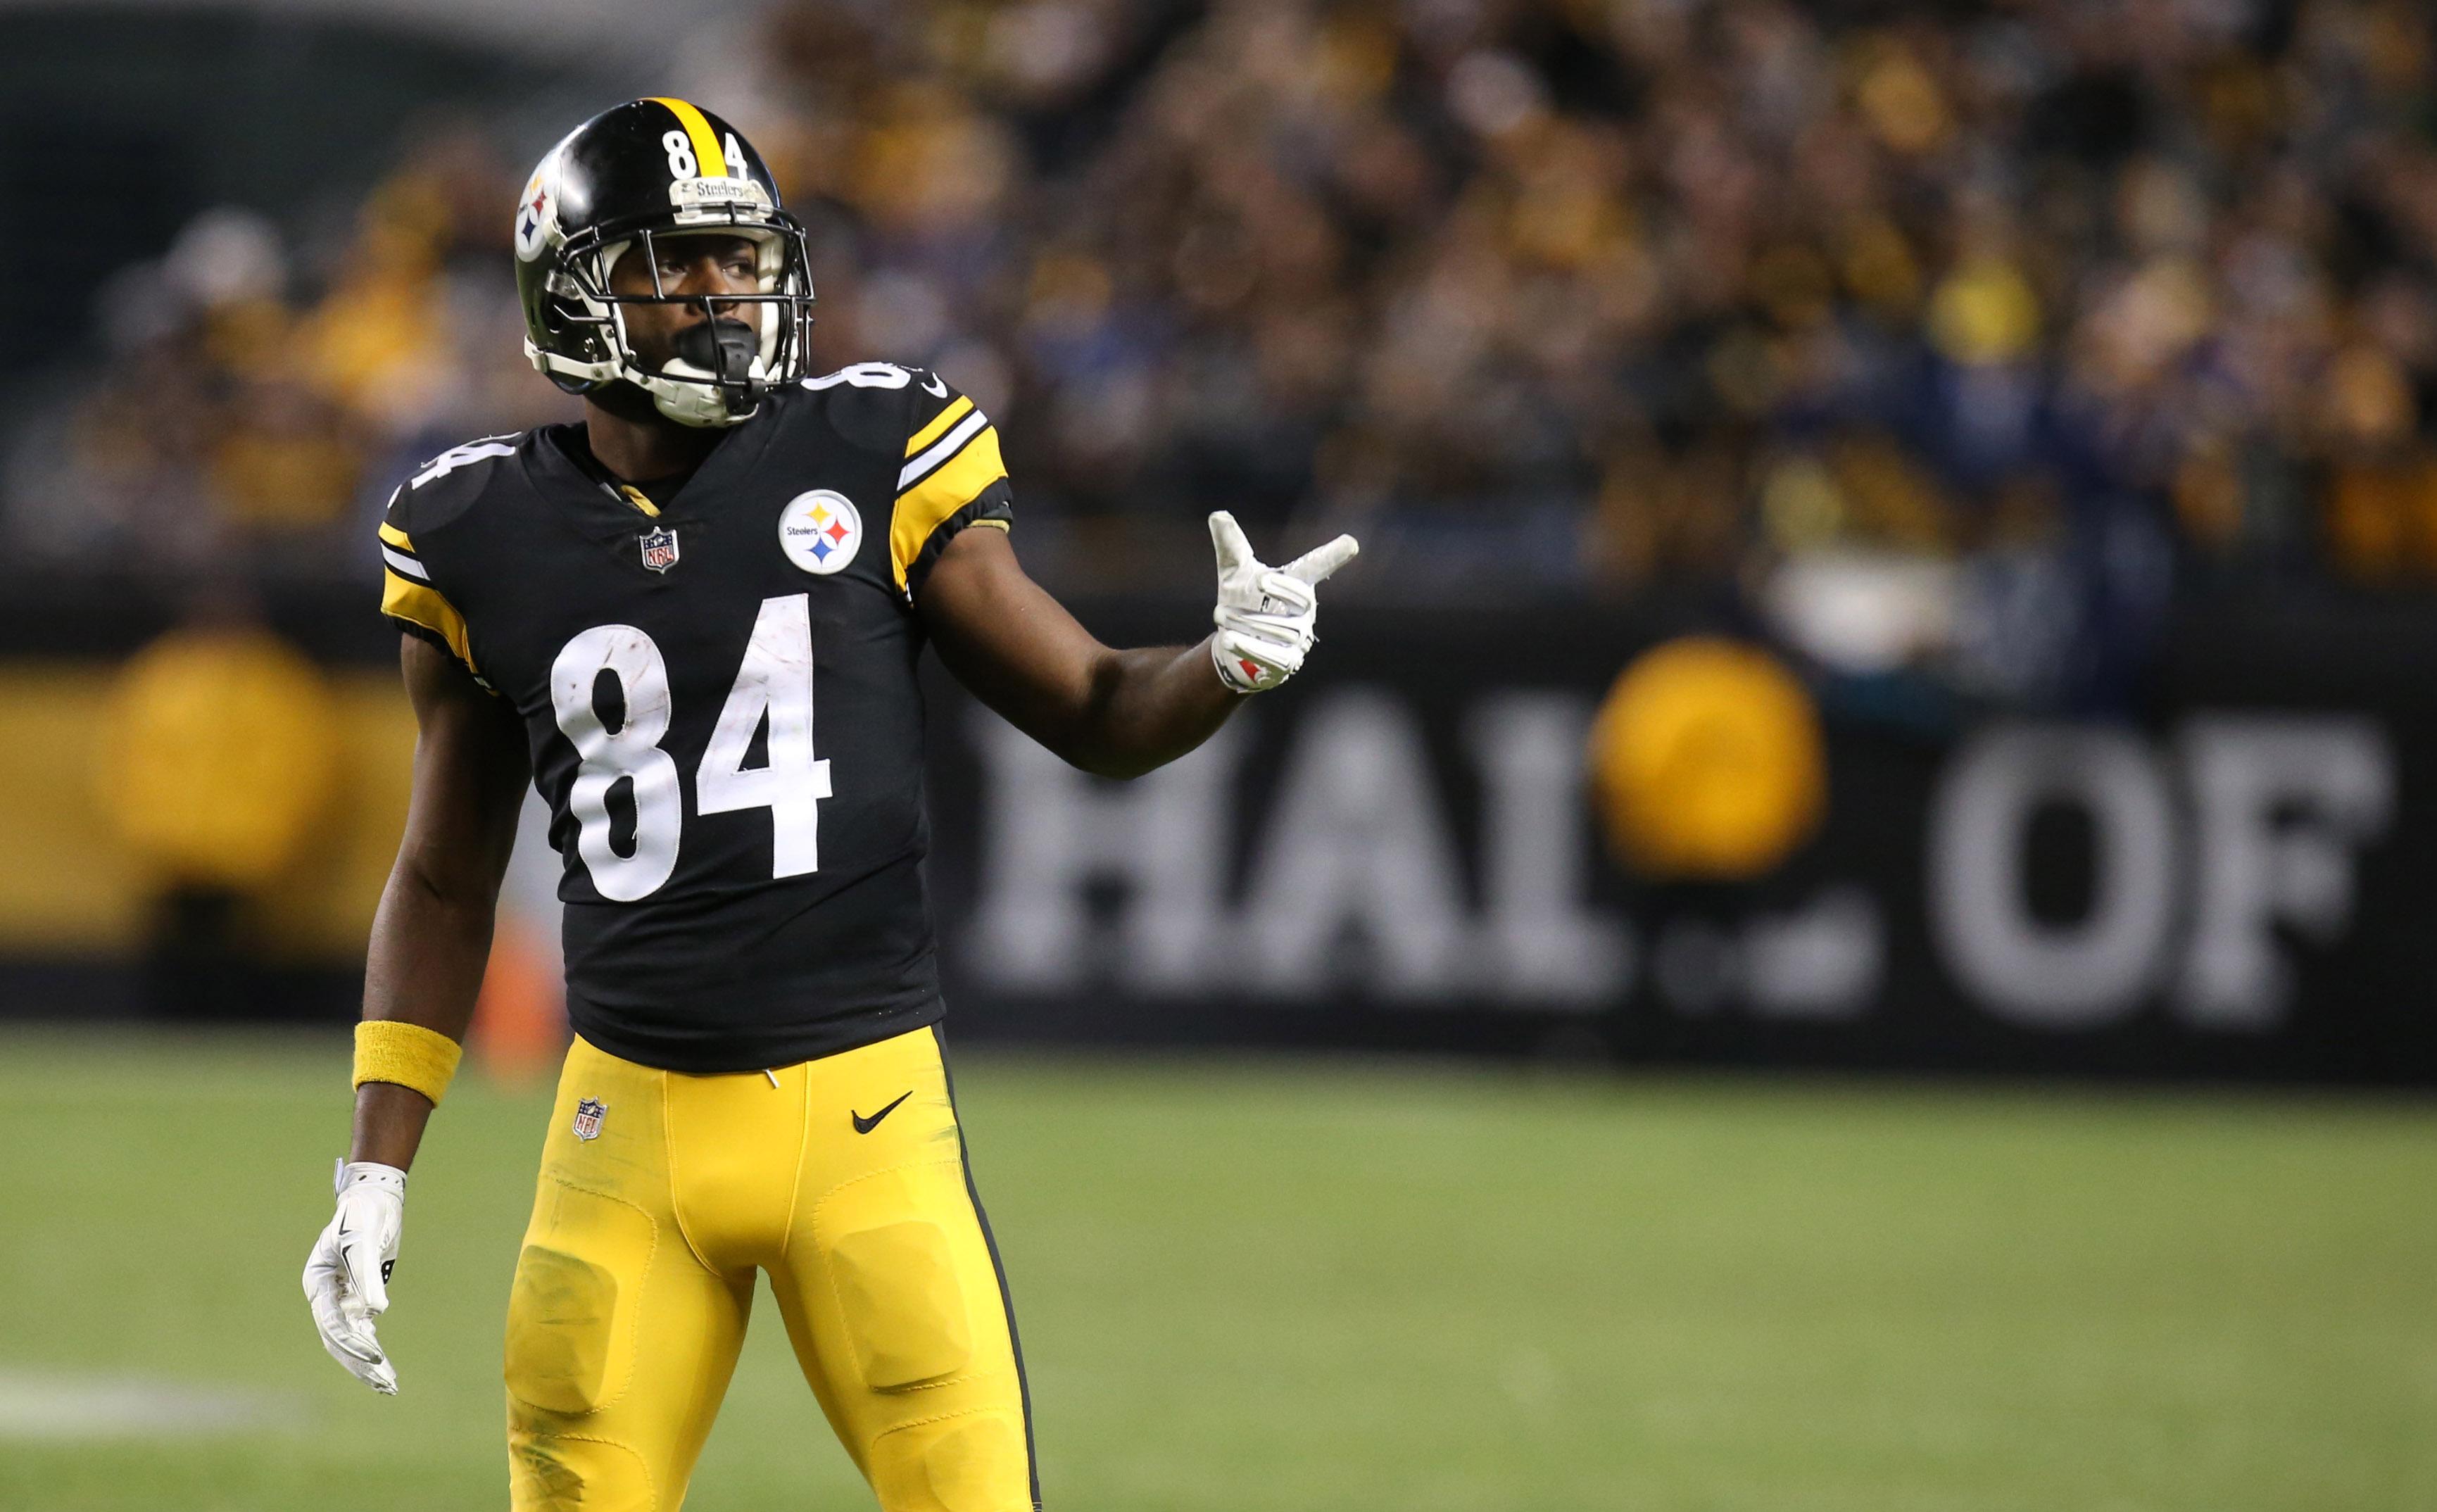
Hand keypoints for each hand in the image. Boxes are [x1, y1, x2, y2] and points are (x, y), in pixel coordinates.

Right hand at [302, 1160, 406, 1394]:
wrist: (373, 1200)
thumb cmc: (363, 1215)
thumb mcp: (363, 1240)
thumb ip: (366, 1275)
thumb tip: (377, 1311)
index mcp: (317, 1282)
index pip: (331, 1322)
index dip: (351, 1342)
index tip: (376, 1356)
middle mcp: (325, 1296)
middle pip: (338, 1339)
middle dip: (359, 1364)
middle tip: (385, 1384)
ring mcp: (341, 1299)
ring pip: (350, 1340)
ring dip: (366, 1364)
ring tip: (389, 1387)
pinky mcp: (358, 1299)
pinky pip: (363, 1331)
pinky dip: (372, 1349)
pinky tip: (385, 1370)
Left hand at [1207, 512, 1358, 692]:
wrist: (1233, 645)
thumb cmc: (1242, 603)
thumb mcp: (1235, 573)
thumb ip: (1231, 546)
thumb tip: (1217, 514)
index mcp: (1296, 584)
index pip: (1316, 567)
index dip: (1333, 555)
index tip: (1351, 543)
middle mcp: (1304, 611)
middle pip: (1301, 598)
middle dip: (1281, 589)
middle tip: (1259, 580)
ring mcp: (1299, 638)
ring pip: (1280, 629)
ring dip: (1246, 621)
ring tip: (1220, 615)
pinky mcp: (1288, 663)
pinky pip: (1272, 655)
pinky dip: (1249, 647)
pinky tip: (1228, 640)